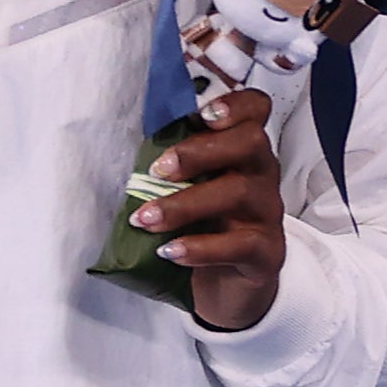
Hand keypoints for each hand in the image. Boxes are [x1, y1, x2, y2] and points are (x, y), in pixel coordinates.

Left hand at [127, 89, 285, 330]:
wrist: (225, 284)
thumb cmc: (200, 223)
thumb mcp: (186, 185)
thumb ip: (171, 160)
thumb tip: (117, 140)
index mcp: (241, 147)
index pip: (255, 108)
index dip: (234, 103)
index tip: (198, 114)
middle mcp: (261, 173)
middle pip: (250, 141)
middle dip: (199, 151)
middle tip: (157, 170)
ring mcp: (267, 212)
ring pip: (241, 191)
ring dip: (185, 203)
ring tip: (145, 219)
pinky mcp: (268, 253)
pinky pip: (242, 244)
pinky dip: (200, 247)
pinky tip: (169, 251)